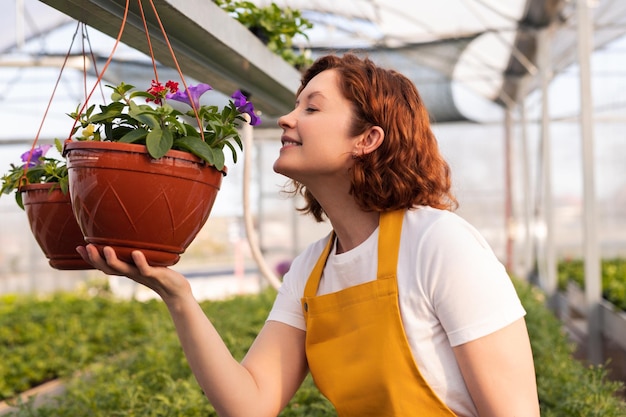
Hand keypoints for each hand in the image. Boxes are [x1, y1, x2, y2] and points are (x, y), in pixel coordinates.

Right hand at [76, 244, 191, 300]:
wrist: (176, 291)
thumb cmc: (160, 273)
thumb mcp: (145, 261)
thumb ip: (135, 252)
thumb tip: (128, 234)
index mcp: (126, 269)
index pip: (104, 265)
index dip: (90, 259)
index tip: (78, 247)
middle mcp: (131, 272)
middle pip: (108, 269)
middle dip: (95, 259)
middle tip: (86, 246)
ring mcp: (142, 274)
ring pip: (124, 269)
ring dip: (113, 260)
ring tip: (106, 248)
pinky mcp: (155, 275)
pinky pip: (146, 269)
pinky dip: (140, 261)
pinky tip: (136, 253)